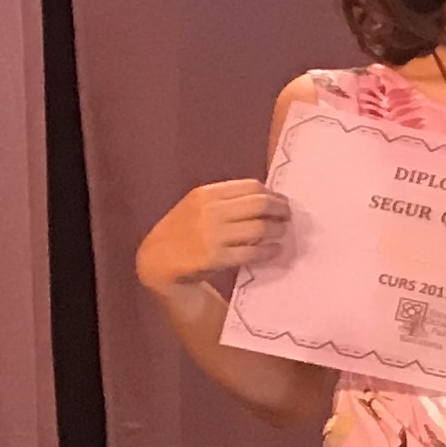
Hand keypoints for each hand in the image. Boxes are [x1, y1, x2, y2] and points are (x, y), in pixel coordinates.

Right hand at [135, 179, 287, 293]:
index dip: (272, 194)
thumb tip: (268, 199)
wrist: (157, 260)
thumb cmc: (184, 232)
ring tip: (281, 233)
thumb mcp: (197, 207)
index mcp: (206, 194)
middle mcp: (209, 211)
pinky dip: (269, 250)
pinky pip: (253, 252)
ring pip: (261, 227)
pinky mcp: (216, 257)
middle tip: (288, 217)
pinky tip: (274, 250)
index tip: (281, 202)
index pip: (251, 186)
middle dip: (281, 210)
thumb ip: (226, 201)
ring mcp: (212, 234)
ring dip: (278, 231)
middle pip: (260, 204)